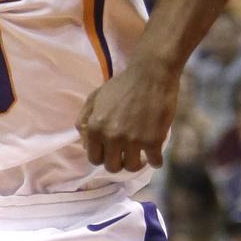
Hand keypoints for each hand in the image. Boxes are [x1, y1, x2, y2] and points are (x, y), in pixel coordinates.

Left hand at [76, 58, 177, 172]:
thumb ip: (85, 120)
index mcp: (96, 128)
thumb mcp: (95, 97)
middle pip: (112, 167)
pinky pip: (155, 163)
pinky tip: (155, 155)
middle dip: (119, 162)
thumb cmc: (123, 84)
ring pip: (131, 167)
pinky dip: (156, 161)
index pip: (94, 159)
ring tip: (141, 156)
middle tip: (127, 155)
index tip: (112, 153)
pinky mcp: (153, 140)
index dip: (103, 157)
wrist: (151, 74)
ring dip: (137, 164)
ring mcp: (133, 140)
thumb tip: (85, 145)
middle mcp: (112, 137)